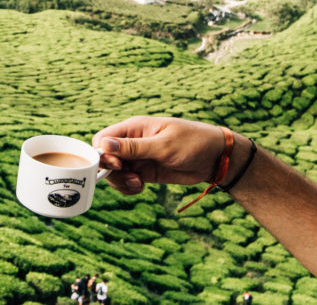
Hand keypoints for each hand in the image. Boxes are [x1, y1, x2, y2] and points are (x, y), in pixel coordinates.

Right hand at [92, 116, 228, 194]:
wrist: (214, 158)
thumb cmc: (192, 142)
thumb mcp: (163, 145)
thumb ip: (133, 147)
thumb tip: (104, 145)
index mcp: (134, 128)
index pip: (103, 139)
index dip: (102, 154)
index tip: (117, 165)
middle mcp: (132, 142)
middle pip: (106, 158)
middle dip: (113, 171)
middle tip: (132, 176)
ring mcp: (138, 158)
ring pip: (115, 172)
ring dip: (121, 181)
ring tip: (138, 183)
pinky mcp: (145, 172)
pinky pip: (126, 181)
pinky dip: (128, 188)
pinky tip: (140, 187)